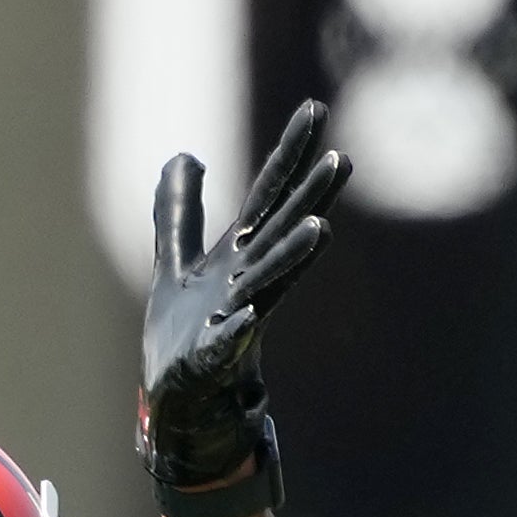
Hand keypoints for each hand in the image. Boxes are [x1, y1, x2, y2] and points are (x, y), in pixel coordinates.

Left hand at [138, 97, 347, 516]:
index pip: (268, 196)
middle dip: (309, 196)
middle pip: (280, 232)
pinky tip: (242, 313)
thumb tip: (185, 155)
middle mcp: (246, 283)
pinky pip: (226, 342)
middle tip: (342, 159)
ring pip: (268, 283)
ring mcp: (234, 320)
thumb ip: (180, 213)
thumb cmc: (183, 338)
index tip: (315, 109)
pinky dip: (234, 328)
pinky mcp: (212, 361)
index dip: (290, 153)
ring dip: (293, 257)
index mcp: (239, 257)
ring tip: (319, 229)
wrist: (178, 408)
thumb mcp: (175, 264)